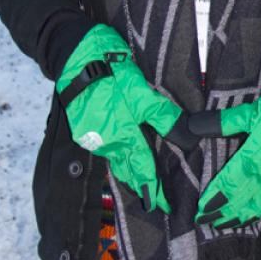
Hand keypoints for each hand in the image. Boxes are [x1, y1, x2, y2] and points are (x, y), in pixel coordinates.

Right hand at [57, 25, 180, 212]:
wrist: (73, 53)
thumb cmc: (109, 71)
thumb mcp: (142, 92)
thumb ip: (163, 117)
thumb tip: (187, 139)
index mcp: (121, 136)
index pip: (142, 170)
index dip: (152, 189)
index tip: (161, 206)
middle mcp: (104, 142)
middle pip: (126, 169)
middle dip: (140, 183)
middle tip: (153, 198)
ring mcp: (90, 135)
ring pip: (114, 158)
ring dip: (128, 168)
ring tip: (141, 178)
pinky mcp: (83, 125)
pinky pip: (104, 147)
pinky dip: (116, 153)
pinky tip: (123, 151)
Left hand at [196, 54, 260, 226]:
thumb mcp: (251, 112)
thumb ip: (222, 122)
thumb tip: (193, 125)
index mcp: (257, 153)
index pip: (232, 182)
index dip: (217, 198)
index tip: (202, 209)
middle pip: (242, 198)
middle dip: (223, 212)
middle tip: (204, 222)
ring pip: (258, 203)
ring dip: (239, 216)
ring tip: (223, 225)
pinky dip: (259, 211)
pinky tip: (250, 217)